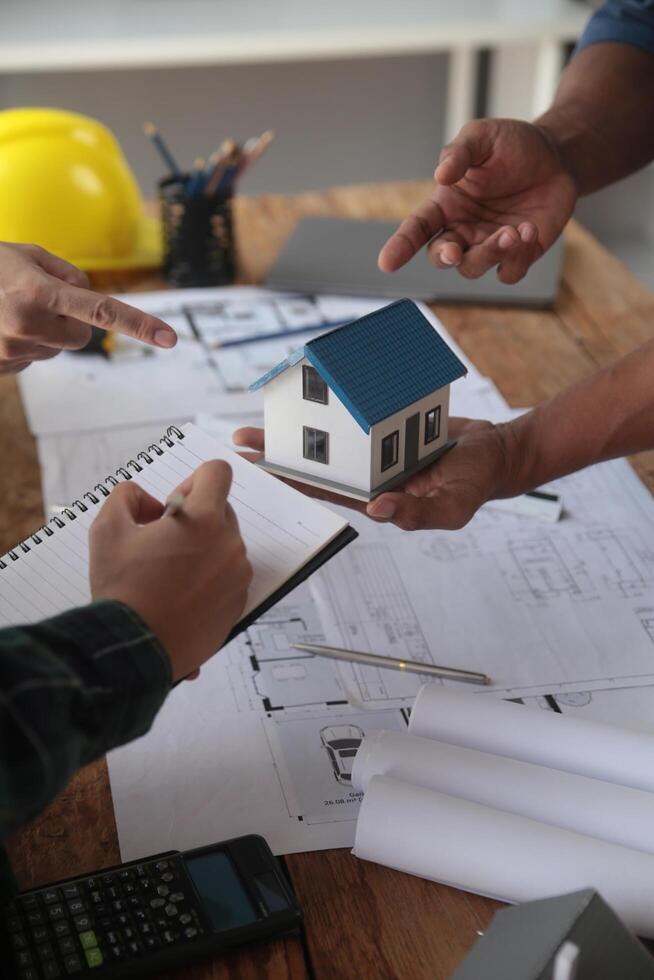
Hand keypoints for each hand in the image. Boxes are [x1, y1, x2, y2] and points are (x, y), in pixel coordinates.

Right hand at [0, 242, 176, 372]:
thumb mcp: (28, 254)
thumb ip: (67, 274)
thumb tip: (88, 299)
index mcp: (39, 293)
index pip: (102, 311)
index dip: (139, 324)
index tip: (170, 339)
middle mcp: (28, 325)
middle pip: (82, 335)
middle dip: (71, 318)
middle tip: (38, 297)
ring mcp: (12, 350)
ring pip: (58, 348)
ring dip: (46, 330)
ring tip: (11, 308)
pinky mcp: (2, 367)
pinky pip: (33, 359)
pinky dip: (25, 343)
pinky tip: (1, 325)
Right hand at [89, 461, 252, 680]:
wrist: (137, 648)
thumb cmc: (123, 589)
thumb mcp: (108, 529)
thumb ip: (126, 496)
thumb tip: (146, 500)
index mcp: (205, 521)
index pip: (218, 472)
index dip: (194, 480)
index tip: (174, 504)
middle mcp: (230, 545)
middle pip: (222, 510)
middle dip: (195, 518)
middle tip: (163, 543)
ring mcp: (238, 576)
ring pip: (225, 544)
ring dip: (203, 549)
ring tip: (169, 573)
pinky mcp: (238, 602)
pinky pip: (228, 576)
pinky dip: (209, 577)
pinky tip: (180, 594)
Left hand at [233, 419, 508, 531]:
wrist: (496, 451)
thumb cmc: (475, 485)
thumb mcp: (452, 507)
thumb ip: (416, 514)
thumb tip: (376, 510)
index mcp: (377, 495)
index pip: (325, 489)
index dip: (291, 480)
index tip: (260, 469)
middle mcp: (370, 470)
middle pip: (318, 461)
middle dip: (281, 452)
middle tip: (240, 440)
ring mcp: (377, 443)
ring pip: (331, 433)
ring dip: (299, 424)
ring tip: (264, 414)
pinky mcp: (389, 419)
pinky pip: (357, 409)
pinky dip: (336, 400)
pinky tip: (313, 389)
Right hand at [378, 118, 576, 283]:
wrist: (556, 156)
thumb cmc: (512, 145)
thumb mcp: (483, 136)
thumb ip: (459, 152)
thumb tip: (441, 175)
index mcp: (446, 205)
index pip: (416, 229)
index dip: (400, 247)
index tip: (386, 263)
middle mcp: (463, 230)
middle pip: (441, 257)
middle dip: (446, 258)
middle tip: (456, 251)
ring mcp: (489, 244)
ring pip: (474, 268)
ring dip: (490, 254)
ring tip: (514, 231)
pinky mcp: (518, 254)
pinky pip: (508, 272)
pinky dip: (518, 258)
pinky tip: (530, 230)